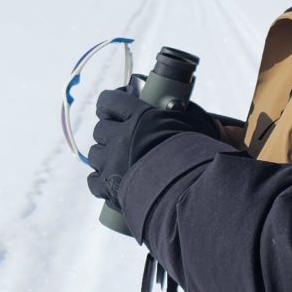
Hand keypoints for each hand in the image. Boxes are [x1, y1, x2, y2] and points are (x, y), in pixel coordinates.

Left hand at [87, 82, 228, 207]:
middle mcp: (120, 138)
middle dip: (109, 132)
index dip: (109, 104)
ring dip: (105, 156)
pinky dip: (101, 182)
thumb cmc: (197, 155)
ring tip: (120, 162)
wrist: (189, 191)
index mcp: (139, 117)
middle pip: (101, 129)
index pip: (110, 101)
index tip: (113, 108)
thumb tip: (176, 104)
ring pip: (95, 154)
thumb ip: (177, 113)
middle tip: (123, 138)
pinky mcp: (109, 189)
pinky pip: (94, 182)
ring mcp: (111, 163)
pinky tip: (111, 183)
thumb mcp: (192, 123)